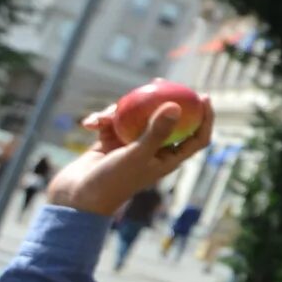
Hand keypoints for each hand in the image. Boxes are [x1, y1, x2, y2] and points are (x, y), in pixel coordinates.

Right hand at [46, 103, 212, 217]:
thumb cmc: (113, 182)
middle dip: (162, 100)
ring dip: (118, 112)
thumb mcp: (136, 155)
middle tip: (159, 81)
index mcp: (167, 159)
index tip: (204, 97)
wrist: (77, 199)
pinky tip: (90, 123)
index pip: (195, 138)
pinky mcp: (110, 143)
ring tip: (107, 115)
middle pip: (165, 121)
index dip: (204, 118)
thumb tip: (176, 105)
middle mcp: (152, 151)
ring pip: (133, 118)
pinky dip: (101, 121)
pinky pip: (110, 123)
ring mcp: (130, 146)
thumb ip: (156, 131)